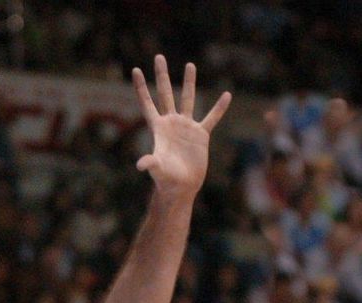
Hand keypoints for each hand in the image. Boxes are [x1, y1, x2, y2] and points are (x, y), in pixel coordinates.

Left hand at [131, 56, 231, 202]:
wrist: (181, 187)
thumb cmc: (166, 180)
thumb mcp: (158, 169)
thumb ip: (151, 163)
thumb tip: (141, 165)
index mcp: (158, 128)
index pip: (147, 103)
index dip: (140, 87)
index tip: (134, 70)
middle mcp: (171, 124)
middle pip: (165, 94)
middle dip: (162, 75)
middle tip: (159, 56)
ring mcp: (186, 127)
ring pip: (187, 99)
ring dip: (189, 83)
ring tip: (190, 65)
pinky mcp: (201, 135)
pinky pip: (211, 118)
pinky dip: (219, 108)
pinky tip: (226, 95)